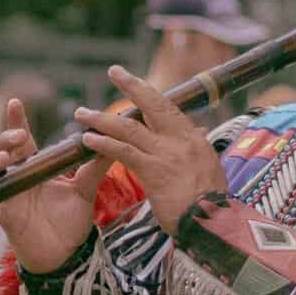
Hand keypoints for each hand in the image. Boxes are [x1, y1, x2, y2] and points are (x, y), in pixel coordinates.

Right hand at [0, 97, 106, 273]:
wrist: (67, 255)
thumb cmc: (71, 221)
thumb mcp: (85, 190)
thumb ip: (94, 167)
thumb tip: (113, 141)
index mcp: (34, 167)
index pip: (22, 139)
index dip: (16, 121)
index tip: (16, 102)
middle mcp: (17, 179)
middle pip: (0, 150)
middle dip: (4, 139)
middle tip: (19, 137)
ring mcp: (8, 197)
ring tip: (4, 160)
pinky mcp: (6, 219)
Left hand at [74, 65, 226, 234]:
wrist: (214, 223)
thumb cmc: (210, 203)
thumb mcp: (209, 170)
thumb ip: (196, 151)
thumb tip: (196, 134)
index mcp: (193, 139)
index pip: (168, 107)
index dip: (149, 91)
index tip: (133, 79)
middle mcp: (180, 140)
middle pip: (152, 104)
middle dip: (131, 85)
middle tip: (113, 71)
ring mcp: (166, 154)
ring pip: (129, 127)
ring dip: (101, 119)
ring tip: (82, 114)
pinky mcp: (153, 171)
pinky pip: (123, 151)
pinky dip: (103, 143)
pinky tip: (87, 140)